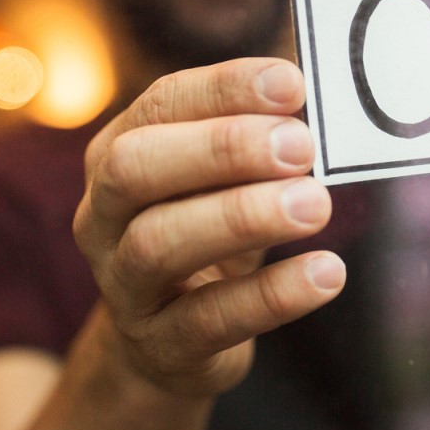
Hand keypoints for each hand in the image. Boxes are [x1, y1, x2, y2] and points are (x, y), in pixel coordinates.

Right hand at [72, 58, 345, 397]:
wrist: (173, 342)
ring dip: (243, 217)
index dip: (225, 89)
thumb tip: (318, 91)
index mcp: (117, 152)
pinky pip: (208, 319)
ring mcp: (122, 284)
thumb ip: (261, 139)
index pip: (162, 104)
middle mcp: (103, 214)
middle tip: (301, 147)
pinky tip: (326, 273)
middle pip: (135, 167)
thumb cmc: (209, 233)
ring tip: (317, 205)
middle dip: (222, 149)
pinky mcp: (160, 345)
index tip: (293, 84)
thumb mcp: (225, 182)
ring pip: (159, 243)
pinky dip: (271, 296)